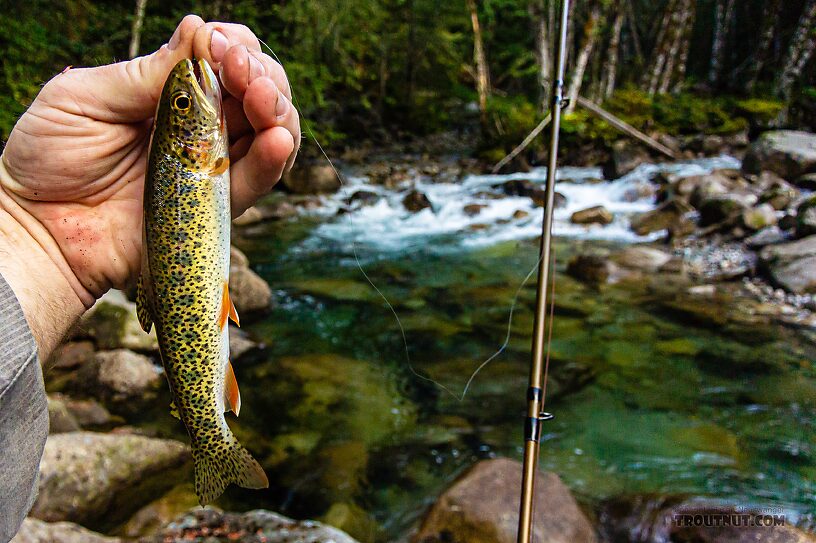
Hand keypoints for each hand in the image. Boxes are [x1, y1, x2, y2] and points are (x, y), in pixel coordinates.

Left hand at [0, 15, 299, 355]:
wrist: (40, 230)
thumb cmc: (50, 159)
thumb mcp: (86, 97)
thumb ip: (146, 72)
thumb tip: (201, 29)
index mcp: (169, 95)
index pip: (222, 62)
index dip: (233, 48)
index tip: (219, 45)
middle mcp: (200, 129)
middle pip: (257, 94)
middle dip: (262, 75)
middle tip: (243, 70)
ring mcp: (211, 168)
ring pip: (269, 134)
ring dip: (277, 111)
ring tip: (263, 99)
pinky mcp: (216, 208)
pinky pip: (254, 182)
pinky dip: (272, 160)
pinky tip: (277, 139)